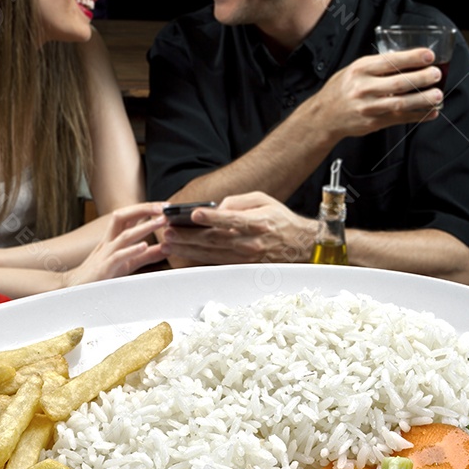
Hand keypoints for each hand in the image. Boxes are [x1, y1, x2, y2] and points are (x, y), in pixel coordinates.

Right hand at [63, 204, 166, 286]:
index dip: (145, 208)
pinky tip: (144, 246)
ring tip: (161, 222)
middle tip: (163, 207)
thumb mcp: (127, 263)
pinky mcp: (104, 269)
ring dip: (144, 227)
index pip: (129, 216)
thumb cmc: (101, 276)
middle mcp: (108, 242)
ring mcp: (105, 254)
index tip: (164, 206)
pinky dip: (131, 250)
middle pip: (122, 216)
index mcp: (113, 239)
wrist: (75, 291)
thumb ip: (146, 256)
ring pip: (124, 235)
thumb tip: (166, 248)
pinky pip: (118, 256)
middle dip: (143, 209)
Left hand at [161, 192, 314, 264]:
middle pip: (215, 240)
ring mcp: (246, 258)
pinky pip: (216, 263)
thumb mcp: (263, 200)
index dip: (212, 217)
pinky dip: (198, 259)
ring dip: (187, 249)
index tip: (194, 214)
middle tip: (168, 231)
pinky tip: (183, 254)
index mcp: (257, 223)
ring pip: (211, 254)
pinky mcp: (242, 267)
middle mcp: (251, 243)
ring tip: (168, 244)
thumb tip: (216, 208)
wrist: (300, 246)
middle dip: (188, 236)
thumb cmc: (280, 220)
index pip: (231, 220)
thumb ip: (238, 201)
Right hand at [313, 48, 443, 140]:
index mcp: (360, 70)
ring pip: (401, 103)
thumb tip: (403, 59)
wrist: (323, 117)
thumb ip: (375, 65)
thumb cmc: (340, 91)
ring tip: (437, 94)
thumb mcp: (353, 70)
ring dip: (422, 99)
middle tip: (436, 74)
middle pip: (399, 83)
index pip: (390, 62)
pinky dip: (418, 116)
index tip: (428, 56)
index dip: (412, 58)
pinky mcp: (373, 123)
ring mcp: (369, 108)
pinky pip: (400, 119)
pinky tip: (431, 112)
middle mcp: (364, 89)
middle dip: (421, 78)